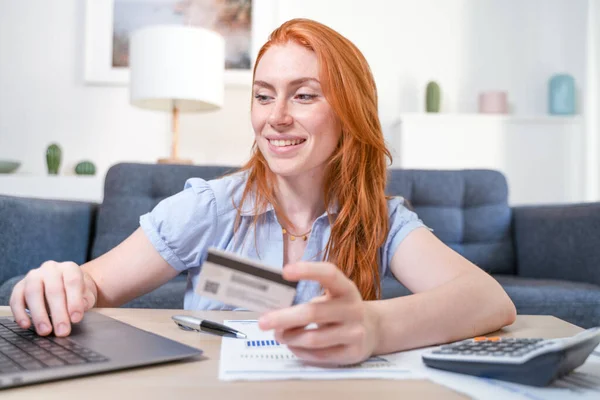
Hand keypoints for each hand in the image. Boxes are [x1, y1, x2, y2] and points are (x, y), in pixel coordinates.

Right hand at [9, 261, 96, 336]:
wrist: (63, 286)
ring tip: (45, 331)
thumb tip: (76, 314)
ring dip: (39, 314)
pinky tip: (26, 325)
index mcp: (69, 268)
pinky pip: (16, 299)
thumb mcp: (87, 295)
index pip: (73, 282)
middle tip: (62, 331)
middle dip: (58, 313)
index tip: (76, 319)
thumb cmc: (77, 292)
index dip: (74, 301)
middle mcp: (51, 269)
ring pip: (33, 293)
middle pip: (53, 290)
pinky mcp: (19, 286)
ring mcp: (33, 276)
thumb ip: (85, 301)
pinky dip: (20, 313)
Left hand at [258, 262, 380, 365]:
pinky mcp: (352, 353)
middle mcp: (353, 309)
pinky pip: (317, 355)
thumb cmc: (340, 309)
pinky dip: (299, 350)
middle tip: (262, 321)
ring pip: (312, 338)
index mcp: (346, 288)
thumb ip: (308, 298)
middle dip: (284, 317)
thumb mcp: (332, 296)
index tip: (285, 271)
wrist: (373, 330)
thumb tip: (272, 308)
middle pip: (313, 312)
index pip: (329, 274)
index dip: (308, 270)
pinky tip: (293, 344)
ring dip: (289, 337)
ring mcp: (355, 332)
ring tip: (278, 334)